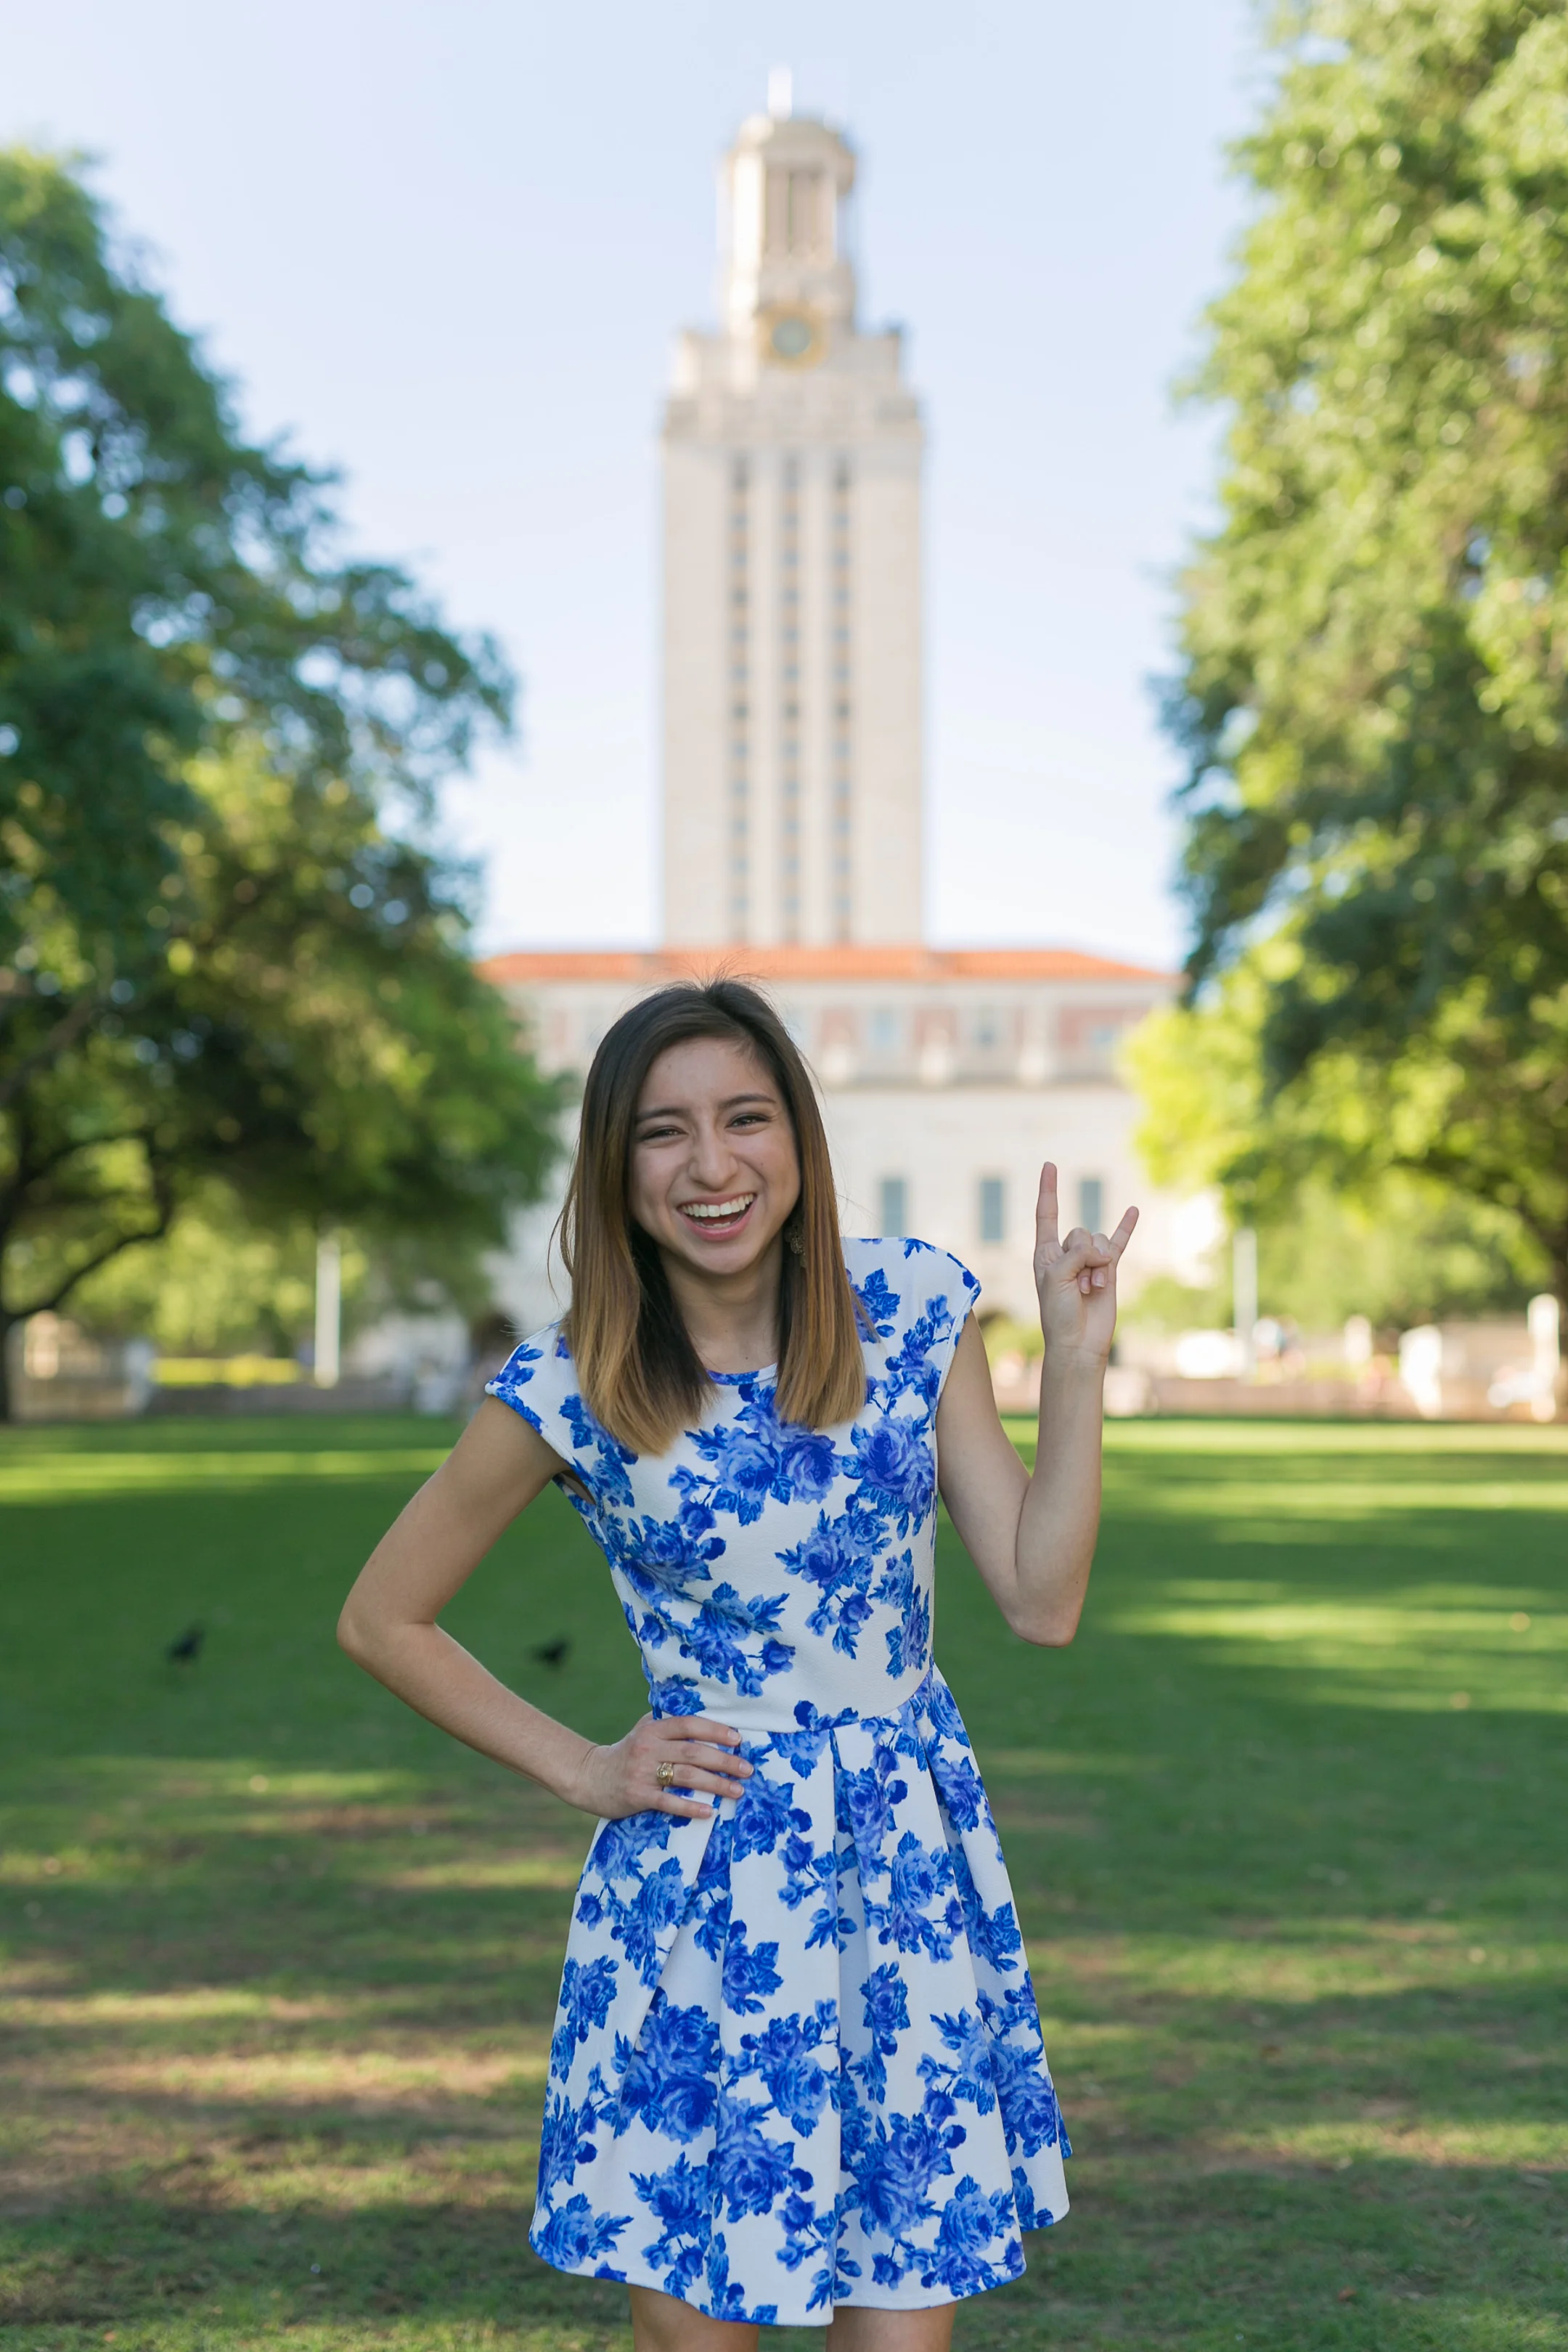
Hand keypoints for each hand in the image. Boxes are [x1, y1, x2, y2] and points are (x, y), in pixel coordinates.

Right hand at [570, 1713, 753, 1820]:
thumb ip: (667, 1724)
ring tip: (737, 1790)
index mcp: (653, 1729)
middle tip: (747, 1769)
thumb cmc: (625, 1753)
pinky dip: (690, 1807)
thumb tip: (704, 1716)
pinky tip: (709, 1811)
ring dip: (715, 1784)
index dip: (715, 1730)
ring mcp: (643, 1773)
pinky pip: (668, 1802)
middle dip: (724, 1760)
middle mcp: (649, 1748)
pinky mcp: (637, 1796)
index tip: (737, 1739)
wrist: (589, 1777)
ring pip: (686, 1776)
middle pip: (693, 1752)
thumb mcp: (643, 1731)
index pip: (689, 1725)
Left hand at [1033, 1161, 1137, 1365]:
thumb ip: (1076, 1255)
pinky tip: (1133, 1210)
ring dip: (1098, 1267)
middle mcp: (1066, 1253)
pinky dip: (1126, 1227)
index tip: (1050, 1164)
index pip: (1047, 1214)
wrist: (1079, 1342)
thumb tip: (1102, 1250)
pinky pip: (1119, 1243)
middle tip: (1078, 1286)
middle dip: (1083, 1256)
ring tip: (1090, 1290)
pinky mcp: (1109, 1269)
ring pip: (1099, 1242)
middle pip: (1080, 1232)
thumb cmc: (1058, 1313)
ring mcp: (1089, 1260)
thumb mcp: (1056, 1278)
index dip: (1049, 1190)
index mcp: (1046, 1253)